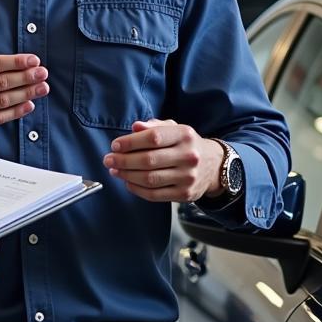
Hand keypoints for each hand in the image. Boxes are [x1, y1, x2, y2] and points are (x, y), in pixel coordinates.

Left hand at [102, 119, 223, 203]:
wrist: (213, 166)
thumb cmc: (185, 145)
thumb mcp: (173, 129)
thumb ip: (153, 127)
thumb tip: (135, 127)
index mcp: (184, 135)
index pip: (153, 138)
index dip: (130, 142)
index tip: (115, 145)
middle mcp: (189, 156)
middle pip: (148, 160)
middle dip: (123, 161)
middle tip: (108, 159)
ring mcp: (188, 177)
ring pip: (149, 179)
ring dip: (127, 175)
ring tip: (115, 170)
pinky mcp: (185, 194)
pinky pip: (155, 194)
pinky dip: (136, 189)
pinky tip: (127, 182)